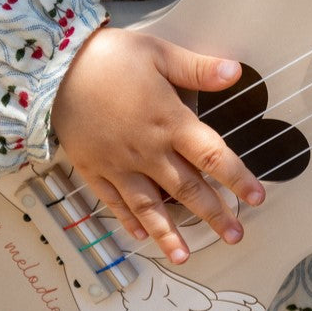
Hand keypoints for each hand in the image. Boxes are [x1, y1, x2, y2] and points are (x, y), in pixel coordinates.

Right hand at [50, 27, 264, 263]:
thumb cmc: (109, 57)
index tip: (258, 198)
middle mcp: (148, 151)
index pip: (212, 156)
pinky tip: (139, 235)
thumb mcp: (158, 53)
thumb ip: (197, 68)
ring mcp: (119, 164)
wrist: (53, 69)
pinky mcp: (92, 168)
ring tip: (185, 257)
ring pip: (149, 206)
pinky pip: (113, 201)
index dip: (238, 178)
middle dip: (213, 214)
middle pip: (186, 189)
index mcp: (170, 123)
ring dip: (169, 233)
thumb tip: (235, 72)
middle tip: (235, 236)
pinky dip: (128, 219)